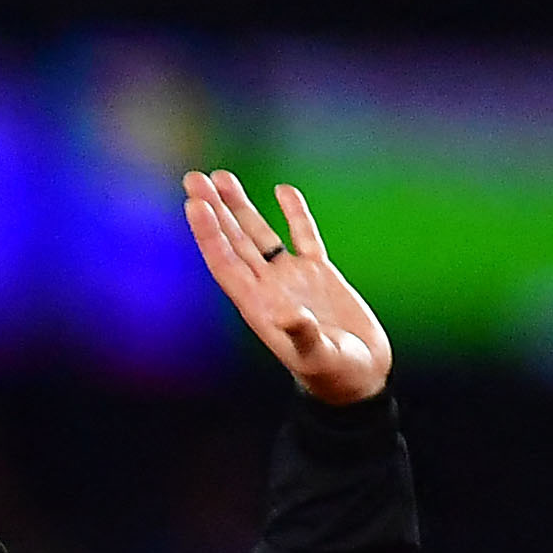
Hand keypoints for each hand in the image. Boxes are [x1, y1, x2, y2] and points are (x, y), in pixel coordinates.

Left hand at [188, 171, 388, 400]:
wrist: (359, 375)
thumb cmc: (335, 372)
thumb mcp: (318, 355)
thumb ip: (301, 334)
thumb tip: (286, 315)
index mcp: (257, 306)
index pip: (224, 262)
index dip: (208, 234)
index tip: (194, 204)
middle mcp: (267, 288)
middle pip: (234, 241)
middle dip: (214, 211)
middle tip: (194, 178)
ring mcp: (291, 279)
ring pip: (260, 234)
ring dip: (241, 207)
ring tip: (222, 177)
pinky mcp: (319, 274)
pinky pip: (303, 237)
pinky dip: (294, 214)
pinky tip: (282, 191)